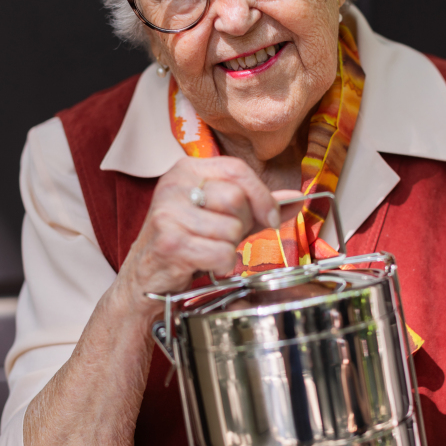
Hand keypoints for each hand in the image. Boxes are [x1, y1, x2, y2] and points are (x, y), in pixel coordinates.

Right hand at [110, 155, 298, 322]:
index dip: (261, 195)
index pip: (237, 169)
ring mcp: (168, 214)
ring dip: (229, 248)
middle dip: (241, 225)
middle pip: (236, 198)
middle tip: (224, 236)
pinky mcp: (169, 243)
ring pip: (230, 229)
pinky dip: (222, 264)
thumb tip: (297, 198)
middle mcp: (174, 185)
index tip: (269, 217)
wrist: (147, 275)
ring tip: (210, 249)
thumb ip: (258, 205)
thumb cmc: (187, 241)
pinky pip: (220, 252)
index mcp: (187, 169)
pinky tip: (205, 263)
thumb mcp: (224, 216)